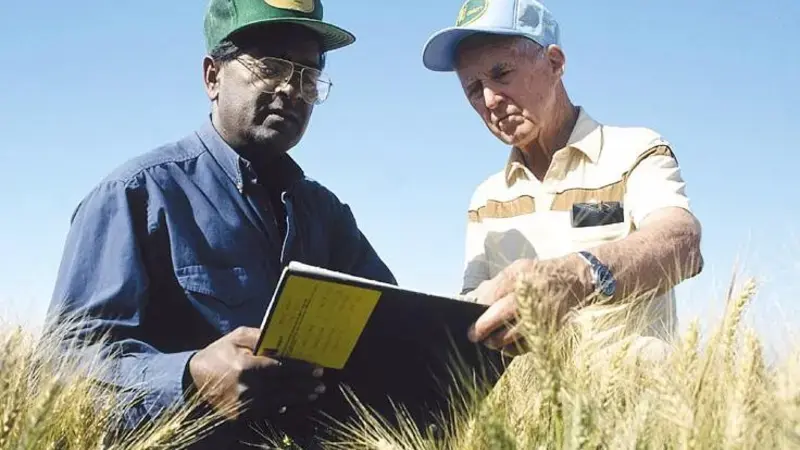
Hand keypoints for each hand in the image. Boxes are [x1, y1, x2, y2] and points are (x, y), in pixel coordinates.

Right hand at [186, 327, 324, 420]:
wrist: (192, 380)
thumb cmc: (218, 354)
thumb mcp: (236, 337)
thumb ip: (259, 336)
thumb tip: (283, 338)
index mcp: (246, 366)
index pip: (281, 368)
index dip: (301, 369)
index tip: (317, 370)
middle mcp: (247, 388)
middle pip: (284, 387)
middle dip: (305, 385)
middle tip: (321, 384)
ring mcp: (243, 405)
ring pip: (278, 401)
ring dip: (298, 398)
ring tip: (313, 394)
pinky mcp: (240, 416)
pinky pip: (265, 412)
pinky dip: (280, 407)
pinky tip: (291, 403)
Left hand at [467, 256, 590, 350]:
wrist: (576, 278)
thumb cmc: (539, 274)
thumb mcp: (517, 269)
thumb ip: (496, 283)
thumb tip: (474, 299)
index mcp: (521, 275)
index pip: (494, 292)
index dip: (480, 309)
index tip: (470, 318)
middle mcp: (532, 292)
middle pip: (504, 313)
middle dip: (486, 327)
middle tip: (474, 335)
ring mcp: (543, 309)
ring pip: (515, 332)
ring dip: (499, 340)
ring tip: (490, 342)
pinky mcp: (551, 325)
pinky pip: (529, 342)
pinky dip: (515, 348)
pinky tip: (507, 347)